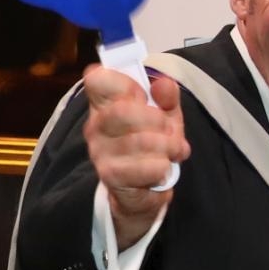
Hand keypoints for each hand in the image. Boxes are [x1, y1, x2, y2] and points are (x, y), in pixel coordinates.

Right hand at [85, 64, 188, 243]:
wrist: (146, 190)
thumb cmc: (153, 143)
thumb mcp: (166, 115)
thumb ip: (167, 97)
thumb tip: (164, 84)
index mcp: (106, 103)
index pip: (98, 79)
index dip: (125, 83)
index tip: (142, 95)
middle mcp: (96, 125)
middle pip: (122, 110)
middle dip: (158, 119)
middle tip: (169, 130)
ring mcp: (100, 151)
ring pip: (139, 141)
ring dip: (167, 146)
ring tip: (172, 151)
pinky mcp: (110, 176)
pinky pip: (146, 166)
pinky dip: (163, 167)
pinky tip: (162, 168)